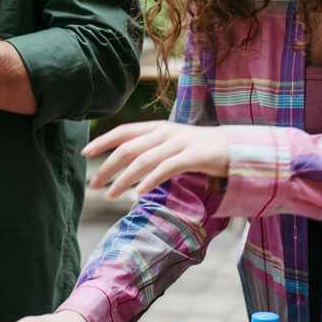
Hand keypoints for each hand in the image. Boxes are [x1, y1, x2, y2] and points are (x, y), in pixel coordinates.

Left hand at [83, 122, 228, 199]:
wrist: (236, 148)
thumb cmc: (199, 148)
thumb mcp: (172, 143)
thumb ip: (150, 147)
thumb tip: (123, 161)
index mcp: (158, 127)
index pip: (124, 131)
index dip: (103, 140)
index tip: (85, 153)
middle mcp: (165, 132)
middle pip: (128, 148)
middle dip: (107, 167)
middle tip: (93, 185)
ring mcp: (180, 143)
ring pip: (143, 160)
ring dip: (123, 179)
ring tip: (110, 195)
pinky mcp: (194, 156)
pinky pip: (166, 168)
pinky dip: (149, 181)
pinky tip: (138, 194)